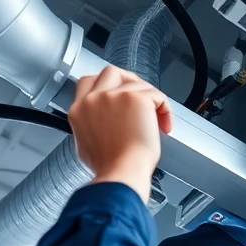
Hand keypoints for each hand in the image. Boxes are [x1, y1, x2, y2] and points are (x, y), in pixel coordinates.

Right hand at [68, 65, 172, 203]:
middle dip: (130, 82)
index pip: (88, 82)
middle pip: (111, 72)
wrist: (120, 173)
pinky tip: (163, 125)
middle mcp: (94, 99)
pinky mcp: (136, 98)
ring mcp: (114, 96)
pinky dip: (165, 109)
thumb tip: (104, 123)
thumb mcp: (86, 145)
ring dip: (151, 101)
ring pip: (139, 84)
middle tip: (142, 101)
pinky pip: (157, 95)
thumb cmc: (109, 167)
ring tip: (155, 122)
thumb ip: (91, 126)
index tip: (120, 96)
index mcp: (79, 110)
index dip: (107, 86)